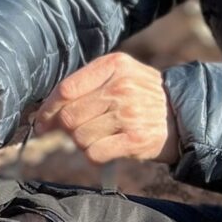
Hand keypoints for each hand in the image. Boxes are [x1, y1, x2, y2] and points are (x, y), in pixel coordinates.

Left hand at [31, 52, 181, 166]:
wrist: (179, 114)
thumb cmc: (138, 95)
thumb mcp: (118, 74)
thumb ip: (84, 85)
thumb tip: (42, 113)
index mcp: (114, 65)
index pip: (66, 89)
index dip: (48, 109)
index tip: (42, 120)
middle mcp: (122, 87)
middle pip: (69, 116)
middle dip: (62, 129)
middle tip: (67, 133)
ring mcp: (130, 114)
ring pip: (79, 137)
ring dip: (81, 143)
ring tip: (95, 137)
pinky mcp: (136, 139)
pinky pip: (95, 153)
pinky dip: (93, 155)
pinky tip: (104, 149)